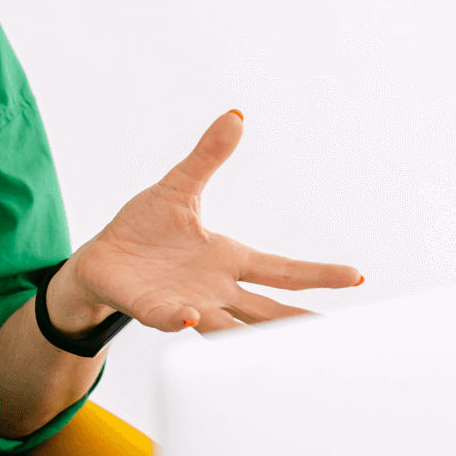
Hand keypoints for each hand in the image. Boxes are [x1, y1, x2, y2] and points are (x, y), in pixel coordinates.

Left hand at [50, 112, 362, 335]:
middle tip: (331, 334)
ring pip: (224, 324)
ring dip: (244, 330)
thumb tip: (234, 115)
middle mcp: (215, 288)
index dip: (317, 274)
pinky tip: (192, 316)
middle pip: (265, 310)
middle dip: (296, 321)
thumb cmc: (143, 229)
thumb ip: (208, 157)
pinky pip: (170, 318)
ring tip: (272, 340)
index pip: (281, 270)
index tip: (356, 278)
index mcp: (227, 259)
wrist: (100, 258)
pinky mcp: (152, 309)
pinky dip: (181, 319)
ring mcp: (185, 303)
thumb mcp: (179, 187)